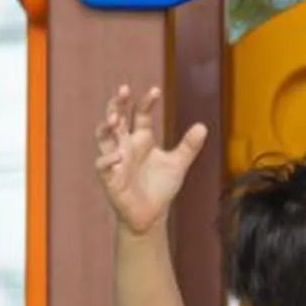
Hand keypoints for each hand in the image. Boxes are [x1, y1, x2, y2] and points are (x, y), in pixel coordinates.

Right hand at [94, 83, 209, 234]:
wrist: (152, 215)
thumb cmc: (161, 187)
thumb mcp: (178, 164)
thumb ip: (188, 146)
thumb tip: (203, 126)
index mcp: (142, 138)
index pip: (141, 114)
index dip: (146, 101)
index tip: (155, 90)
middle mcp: (126, 145)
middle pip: (117, 117)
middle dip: (118, 103)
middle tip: (124, 90)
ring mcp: (115, 160)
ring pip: (103, 136)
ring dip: (105, 126)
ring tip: (114, 118)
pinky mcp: (109, 178)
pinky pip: (102, 165)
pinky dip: (107, 159)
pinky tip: (118, 155)